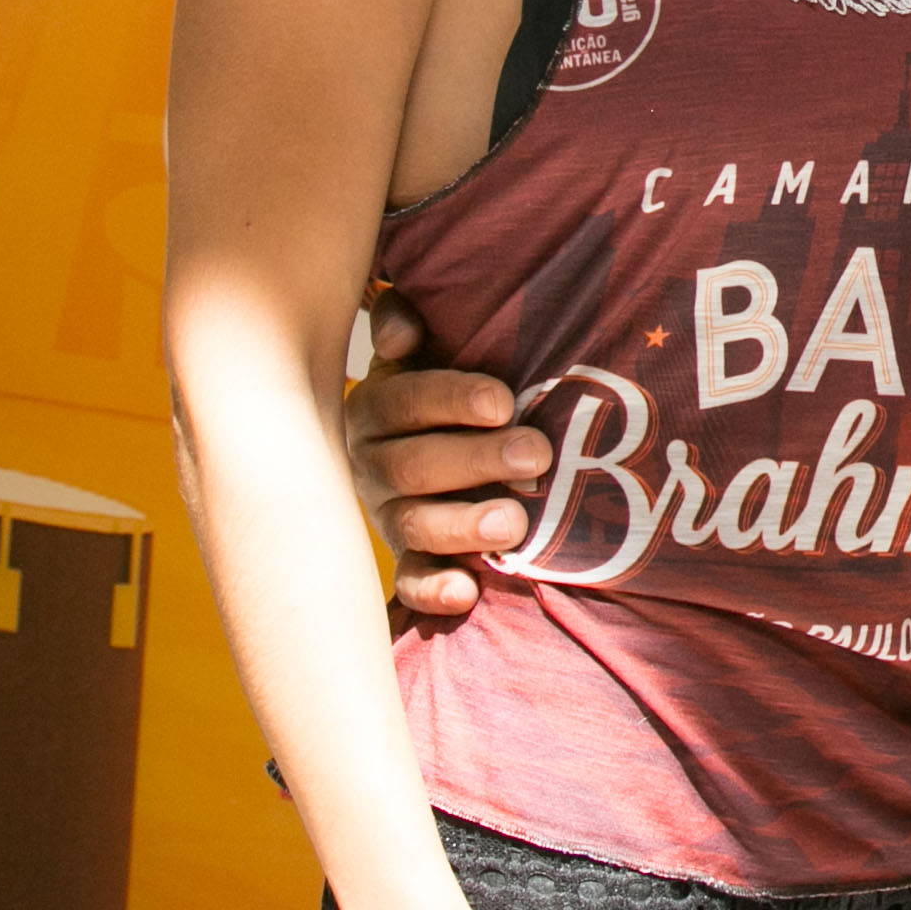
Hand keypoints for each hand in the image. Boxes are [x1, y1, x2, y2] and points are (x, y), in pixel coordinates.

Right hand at [344, 291, 542, 615]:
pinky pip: (411, 582)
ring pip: (412, 524)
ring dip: (462, 525)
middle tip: (536, 456)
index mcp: (377, 407)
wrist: (451, 435)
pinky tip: (467, 592)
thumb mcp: (432, 341)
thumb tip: (399, 335)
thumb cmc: (454, 380)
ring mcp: (389, 515)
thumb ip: (407, 317)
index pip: (402, 402)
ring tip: (515, 523)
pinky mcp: (409, 560)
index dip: (449, 400)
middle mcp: (373, 463)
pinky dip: (434, 590)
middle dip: (476, 460)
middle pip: (412, 466)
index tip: (504, 401)